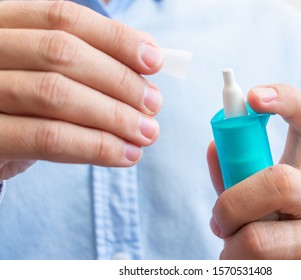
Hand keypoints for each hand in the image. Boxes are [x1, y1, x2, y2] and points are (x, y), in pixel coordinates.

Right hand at [0, 1, 162, 179]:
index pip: (63, 17)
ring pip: (55, 94)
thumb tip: (148, 62)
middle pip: (61, 52)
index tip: (155, 61)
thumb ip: (89, 62)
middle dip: (118, 80)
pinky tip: (126, 155)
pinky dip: (95, 147)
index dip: (115, 38)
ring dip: (114, 116)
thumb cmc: (30, 108)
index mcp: (5, 25)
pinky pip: (47, 138)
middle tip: (154, 105)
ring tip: (147, 133)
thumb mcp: (53, 76)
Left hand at [207, 84, 300, 258]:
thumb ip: (232, 177)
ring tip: (236, 253)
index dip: (286, 101)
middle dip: (232, 203)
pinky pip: (262, 266)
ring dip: (231, 247)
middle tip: (218, 221)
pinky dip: (240, 268)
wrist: (287, 277)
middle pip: (280, 180)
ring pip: (259, 236)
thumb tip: (214, 144)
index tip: (253, 96)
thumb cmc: (266, 238)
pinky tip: (255, 270)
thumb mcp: (248, 203)